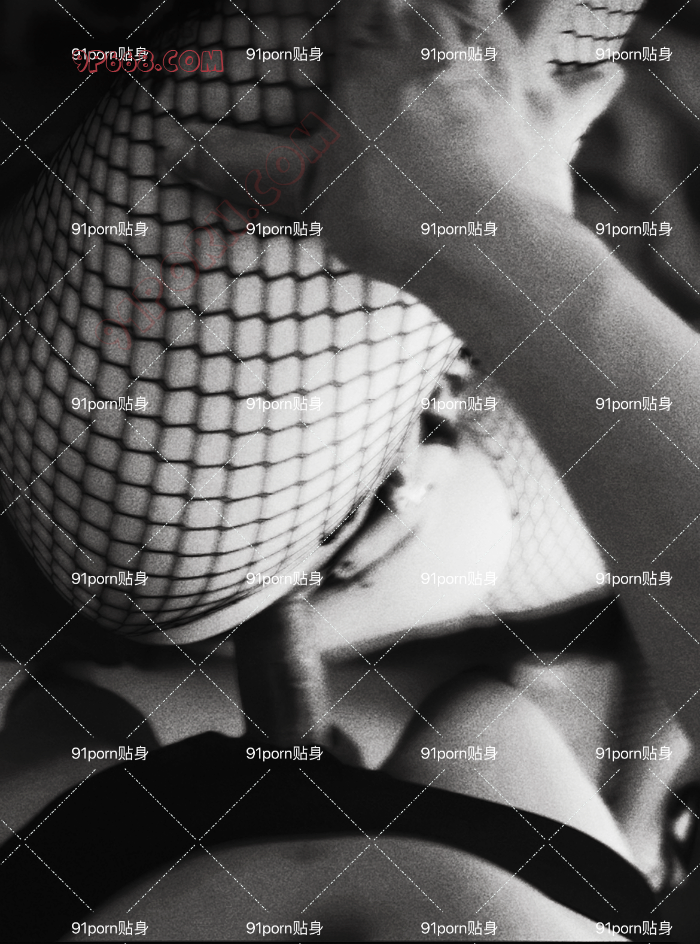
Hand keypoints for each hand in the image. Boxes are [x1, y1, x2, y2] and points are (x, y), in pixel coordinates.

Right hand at [156, 0, 623, 289]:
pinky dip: (593, 81)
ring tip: (517, 6)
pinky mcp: (549, 109)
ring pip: (526, 3)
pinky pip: (581, 84)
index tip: (339, 25)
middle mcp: (445, 29)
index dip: (340, 6)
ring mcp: (505, 62)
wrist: (481, 253)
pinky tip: (606, 73)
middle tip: (416, 5)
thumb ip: (243, 169)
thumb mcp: (304, 194)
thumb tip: (171, 157)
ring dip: (523, 4)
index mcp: (375, 39)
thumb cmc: (389, 218)